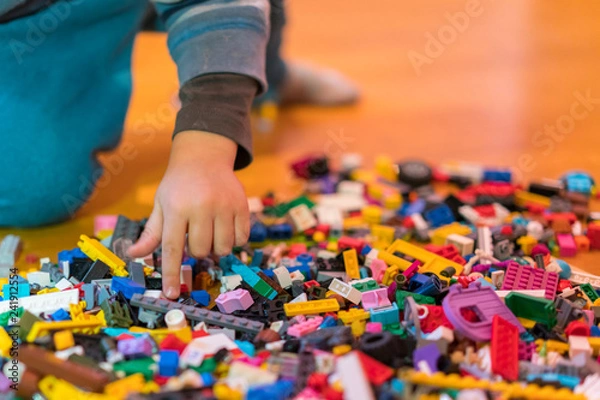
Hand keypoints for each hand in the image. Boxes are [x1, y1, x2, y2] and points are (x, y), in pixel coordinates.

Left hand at [128, 131, 249, 298]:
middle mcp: (202, 206)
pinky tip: (226, 228)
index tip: (171, 293)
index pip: (172, 248)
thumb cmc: (178, 185)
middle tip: (194, 234)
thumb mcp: (161, 204)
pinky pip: (241, 239)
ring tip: (210, 231)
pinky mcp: (241, 206)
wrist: (204, 157)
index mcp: (177, 208)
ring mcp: (224, 206)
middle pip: (200, 250)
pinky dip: (234, 240)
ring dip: (216, 247)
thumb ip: (151, 233)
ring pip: (223, 248)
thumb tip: (133, 254)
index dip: (171, 274)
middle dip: (196, 250)